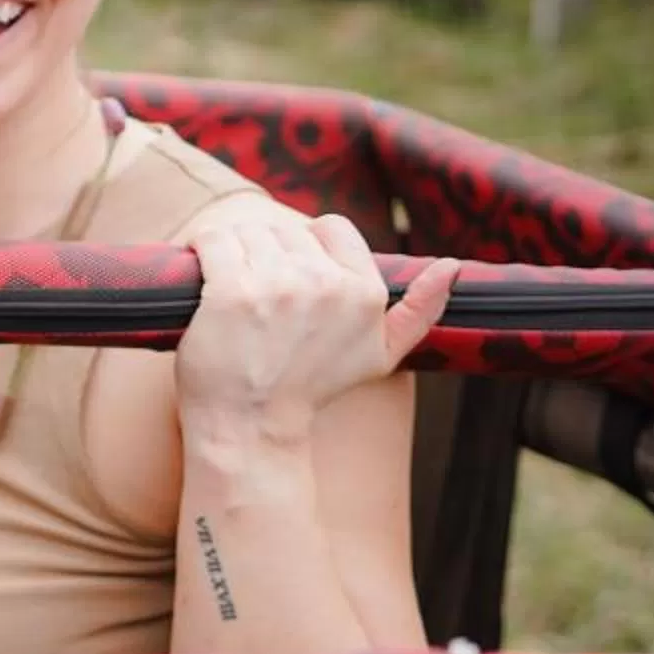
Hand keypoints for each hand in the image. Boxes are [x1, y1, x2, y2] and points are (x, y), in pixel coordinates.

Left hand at [175, 211, 456, 439]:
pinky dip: (204, 247)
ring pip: (250, 232)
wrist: (252, 426)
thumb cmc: (312, 389)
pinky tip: (201, 265)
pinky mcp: (231, 293)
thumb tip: (452, 266)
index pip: (333, 227)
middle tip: (253, 283)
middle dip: (266, 250)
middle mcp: (325, 285)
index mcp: (365, 293)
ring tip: (229, 281)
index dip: (306, 246)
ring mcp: (277, 287)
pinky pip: (216, 242)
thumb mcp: (380, 356)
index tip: (287, 273)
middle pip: (287, 229)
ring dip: (233, 249)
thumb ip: (420, 311)